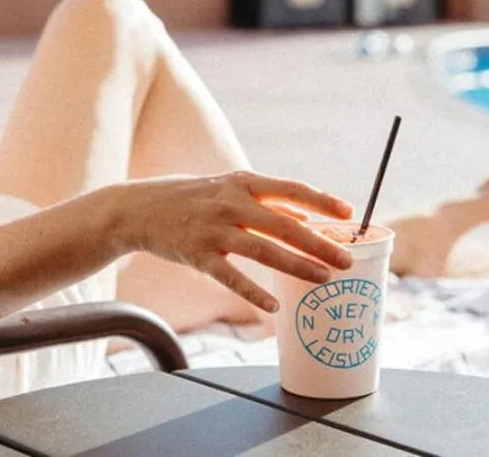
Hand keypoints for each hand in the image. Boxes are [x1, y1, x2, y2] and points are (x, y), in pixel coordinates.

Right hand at [108, 171, 354, 312]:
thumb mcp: (227, 189)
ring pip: (263, 250)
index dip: (320, 200)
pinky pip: (231, 277)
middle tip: (345, 260)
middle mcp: (230, 203)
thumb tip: (304, 218)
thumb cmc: (191, 197)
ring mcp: (213, 230)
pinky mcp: (197, 255)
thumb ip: (264, 202)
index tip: (348, 211)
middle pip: (283, 224)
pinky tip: (274, 304)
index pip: (289, 189)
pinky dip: (253, 291)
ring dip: (296, 266)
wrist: (140, 208)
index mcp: (241, 183)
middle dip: (318, 243)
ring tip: (322, 279)